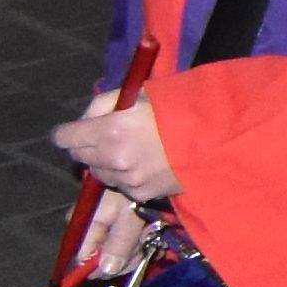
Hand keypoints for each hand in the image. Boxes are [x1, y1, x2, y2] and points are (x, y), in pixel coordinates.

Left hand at [52, 90, 175, 208]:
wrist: (220, 138)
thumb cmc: (182, 106)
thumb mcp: (140, 92)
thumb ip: (105, 104)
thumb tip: (87, 120)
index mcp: (112, 129)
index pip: (66, 138)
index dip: (68, 132)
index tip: (75, 131)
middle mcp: (114, 158)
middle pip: (80, 157)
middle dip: (88, 146)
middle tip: (108, 136)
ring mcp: (128, 179)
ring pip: (99, 173)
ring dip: (106, 163)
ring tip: (130, 150)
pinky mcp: (142, 194)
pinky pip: (120, 185)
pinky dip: (126, 176)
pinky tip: (146, 163)